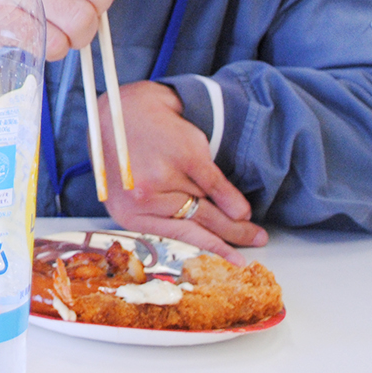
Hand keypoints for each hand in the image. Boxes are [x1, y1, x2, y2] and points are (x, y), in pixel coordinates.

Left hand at [96, 81, 265, 263]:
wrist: (118, 110)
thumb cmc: (123, 154)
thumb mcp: (127, 192)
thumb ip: (155, 215)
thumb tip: (200, 239)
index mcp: (130, 214)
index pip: (179, 239)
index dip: (211, 252)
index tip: (233, 262)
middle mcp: (146, 198)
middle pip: (200, 225)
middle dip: (231, 239)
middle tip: (253, 245)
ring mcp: (166, 176)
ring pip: (210, 207)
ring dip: (235, 222)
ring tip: (252, 231)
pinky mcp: (184, 155)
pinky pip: (216, 185)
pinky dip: (233, 200)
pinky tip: (242, 210)